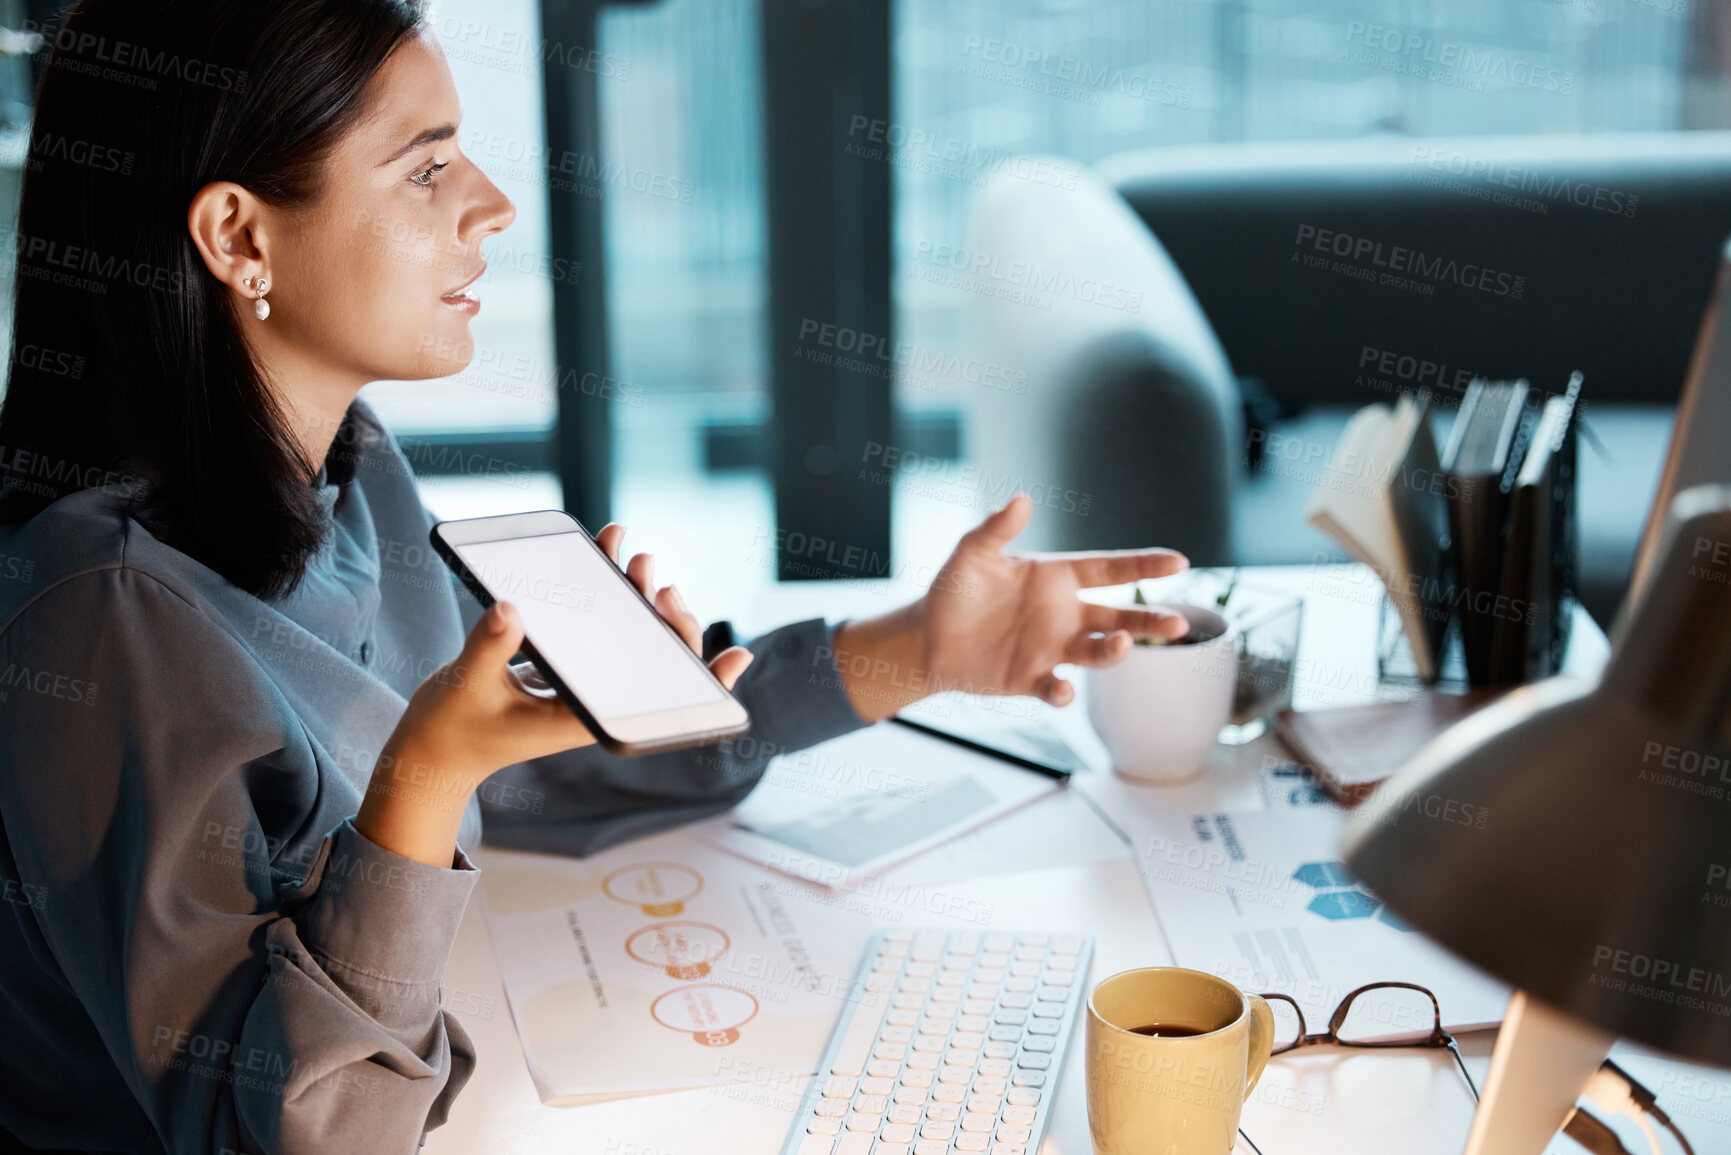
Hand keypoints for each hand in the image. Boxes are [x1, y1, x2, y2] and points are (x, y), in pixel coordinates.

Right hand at [356, 524, 753, 864]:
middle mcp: (588, 702)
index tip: (736, 654)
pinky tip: (612, 562)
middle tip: (655, 575)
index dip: (703, 680)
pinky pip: (593, 630)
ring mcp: (575, 685)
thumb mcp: (466, 685)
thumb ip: (489, 648)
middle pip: (649, 660)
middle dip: (665, 618)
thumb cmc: (449, 730)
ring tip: (639, 558)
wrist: (428, 752)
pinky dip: (604, 598)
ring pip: (624, 641)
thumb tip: (512, 608)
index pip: (658, 699)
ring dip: (637, 601)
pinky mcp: (557, 670)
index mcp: (582, 719)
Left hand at [922, 493, 1189, 706]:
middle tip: (1178, 624)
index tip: (1180, 562)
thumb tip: (1022, 500)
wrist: (926, 638)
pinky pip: (1056, 689)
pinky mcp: (1030, 680)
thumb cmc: (954, 590)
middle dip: (1149, 620)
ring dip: (1113, 651)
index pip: (1109, 569)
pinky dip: (1063, 692)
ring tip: (1122, 644)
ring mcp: (1051, 650)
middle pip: (1118, 616)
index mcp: (1056, 578)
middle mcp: (1063, 615)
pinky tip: (1063, 689)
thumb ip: (996, 529)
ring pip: (1096, 652)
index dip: (1144, 565)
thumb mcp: (972, 554)